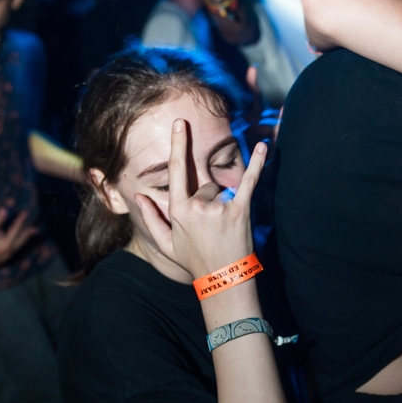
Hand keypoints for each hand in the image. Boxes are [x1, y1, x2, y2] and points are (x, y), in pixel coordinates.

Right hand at [0, 209, 37, 269]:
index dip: (21, 220)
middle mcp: (9, 251)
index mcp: (6, 244)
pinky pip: (12, 250)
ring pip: (17, 246)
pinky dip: (15, 244)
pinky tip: (12, 241)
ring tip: (26, 233)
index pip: (16, 229)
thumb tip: (4, 210)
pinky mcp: (2, 259)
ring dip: (22, 239)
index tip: (26, 213)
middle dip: (28, 233)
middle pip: (21, 240)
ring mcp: (6, 256)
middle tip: (35, 228)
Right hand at [135, 120, 266, 279]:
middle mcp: (198, 206)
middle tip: (211, 226)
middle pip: (203, 185)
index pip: (177, 171)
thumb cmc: (194, 261)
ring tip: (223, 227)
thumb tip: (137, 195)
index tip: (180, 124)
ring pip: (221, 189)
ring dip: (223, 202)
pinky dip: (258, 164)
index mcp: (178, 210)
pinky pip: (249, 181)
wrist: (224, 278)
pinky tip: (264, 146)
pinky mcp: (241, 210)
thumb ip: (150, 218)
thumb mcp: (166, 244)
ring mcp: (220, 207)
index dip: (178, 145)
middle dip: (206, 199)